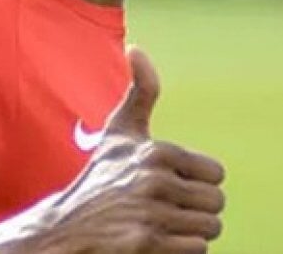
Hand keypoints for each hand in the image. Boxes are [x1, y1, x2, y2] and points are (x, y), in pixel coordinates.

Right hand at [35, 47, 225, 252]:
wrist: (66, 226)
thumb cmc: (101, 176)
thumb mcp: (120, 132)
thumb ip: (140, 91)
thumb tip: (135, 48)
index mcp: (158, 150)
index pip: (216, 174)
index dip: (197, 183)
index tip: (171, 185)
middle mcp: (155, 179)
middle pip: (216, 203)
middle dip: (196, 210)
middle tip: (167, 209)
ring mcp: (150, 213)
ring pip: (209, 229)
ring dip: (191, 232)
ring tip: (163, 225)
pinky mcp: (146, 243)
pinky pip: (196, 250)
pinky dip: (183, 250)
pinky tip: (159, 243)